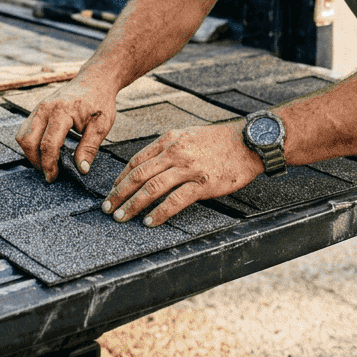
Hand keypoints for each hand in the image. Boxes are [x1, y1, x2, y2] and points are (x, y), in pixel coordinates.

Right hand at [15, 78, 116, 181]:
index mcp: (62, 111)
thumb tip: (81, 170)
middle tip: (50, 172)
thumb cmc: (99, 101)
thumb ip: (89, 148)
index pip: (48, 144)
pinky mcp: (37, 109)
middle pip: (28, 141)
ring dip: (31, 153)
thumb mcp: (101, 125)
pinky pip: (26, 129)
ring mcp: (39, 108)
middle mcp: (45, 108)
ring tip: (47, 162)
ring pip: (22, 136)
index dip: (49, 165)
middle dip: (36, 161)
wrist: (95, 80)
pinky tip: (46, 150)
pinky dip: (32, 143)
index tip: (54, 177)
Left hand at [102, 122, 263, 226]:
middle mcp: (175, 152)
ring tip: (122, 217)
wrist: (248, 142)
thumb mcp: (188, 135)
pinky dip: (159, 212)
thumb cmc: (219, 141)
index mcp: (169, 140)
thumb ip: (168, 148)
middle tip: (107, 208)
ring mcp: (188, 168)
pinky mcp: (202, 183)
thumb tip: (149, 166)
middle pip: (138, 175)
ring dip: (133, 205)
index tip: (112, 191)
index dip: (121, 178)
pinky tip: (149, 221)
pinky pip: (175, 200)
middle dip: (119, 194)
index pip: (136, 160)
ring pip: (152, 188)